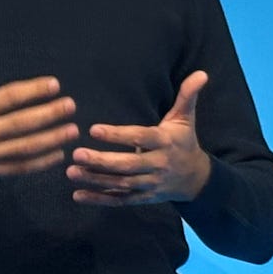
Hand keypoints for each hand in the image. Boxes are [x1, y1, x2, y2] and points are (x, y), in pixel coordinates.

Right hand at [0, 27, 79, 181]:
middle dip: (48, 115)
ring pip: (23, 148)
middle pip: (20, 124)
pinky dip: (40, 163)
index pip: (7, 98)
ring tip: (72, 130)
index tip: (54, 84)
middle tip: (71, 105)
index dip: (32, 91)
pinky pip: (18, 168)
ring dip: (50, 139)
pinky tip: (58, 154)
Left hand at [66, 71, 210, 205]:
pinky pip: (120, 200)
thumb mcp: (185, 119)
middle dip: (101, 161)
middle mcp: (157, 165)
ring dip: (95, 179)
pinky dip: (99, 199)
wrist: (195, 179)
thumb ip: (188, 96)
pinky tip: (78, 195)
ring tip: (71, 172)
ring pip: (121, 184)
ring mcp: (150, 184)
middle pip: (128, 165)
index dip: (117, 135)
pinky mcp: (143, 198)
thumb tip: (201, 73)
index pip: (140, 138)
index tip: (93, 129)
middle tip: (76, 154)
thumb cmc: (183, 141)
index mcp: (164, 142)